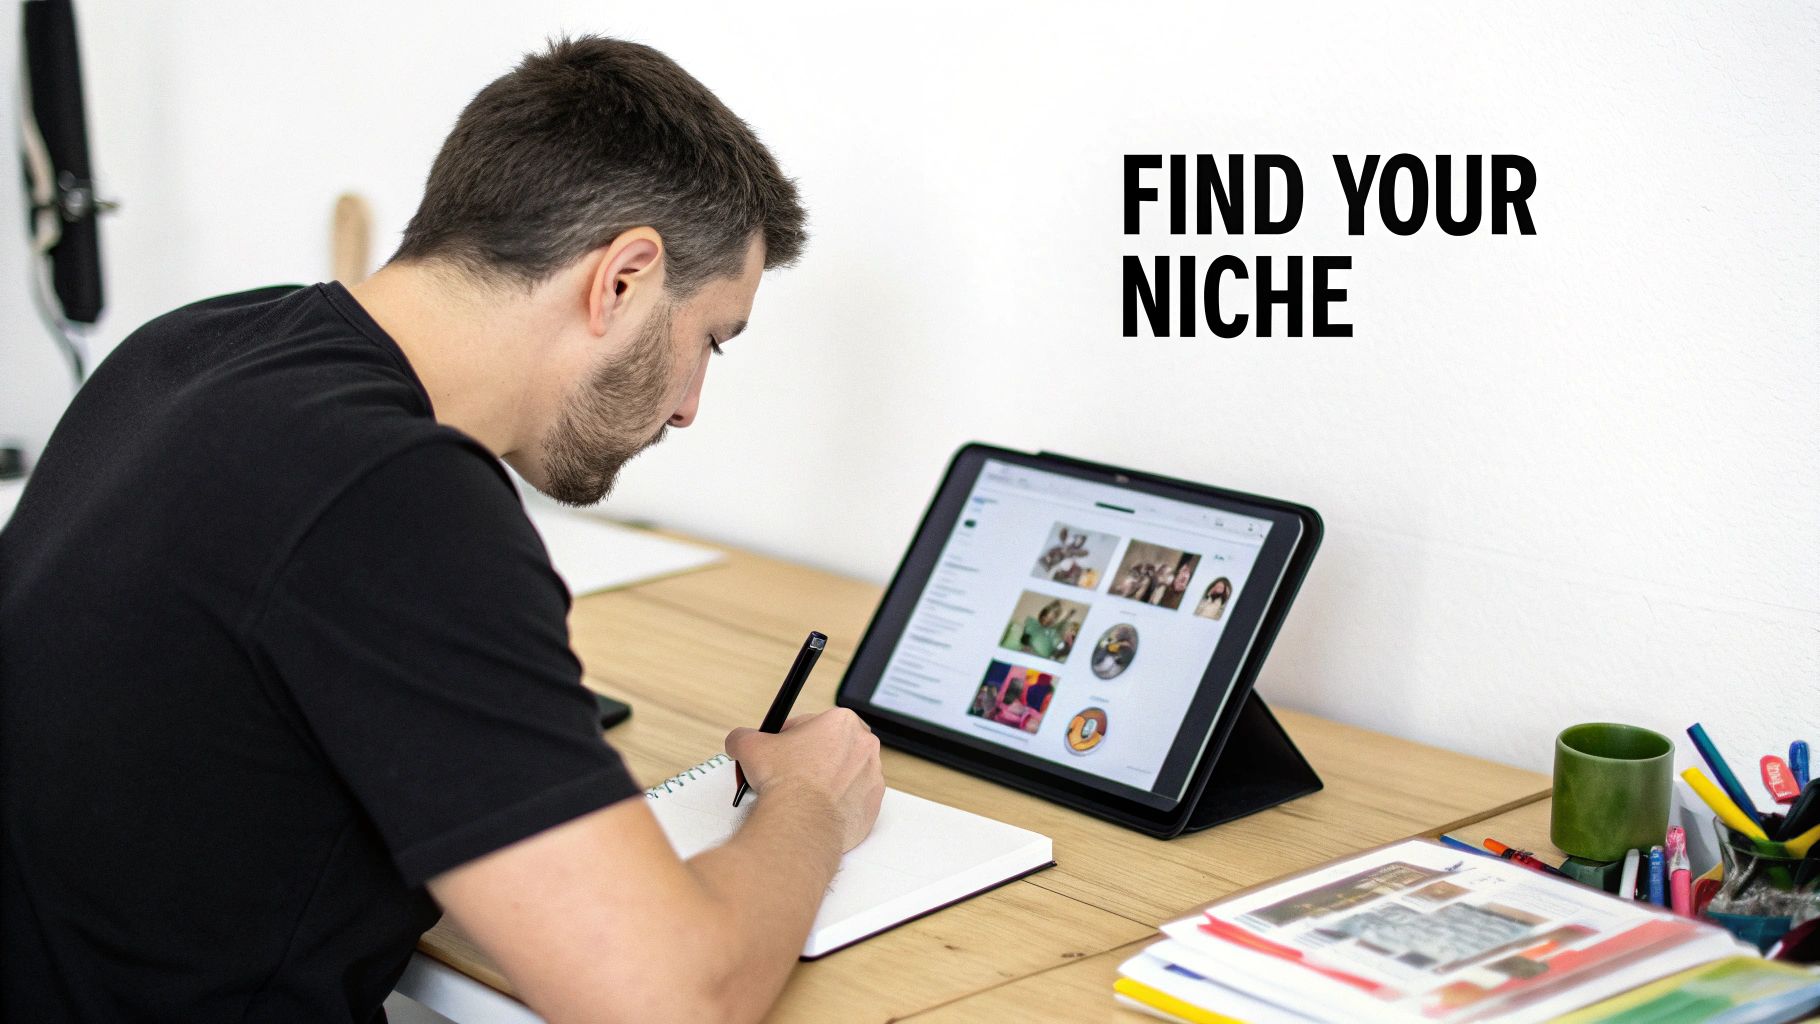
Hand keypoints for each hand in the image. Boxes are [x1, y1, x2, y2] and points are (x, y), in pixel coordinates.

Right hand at [726, 708, 883, 850]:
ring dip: (826, 781)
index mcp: (841, 721)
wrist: (801, 822)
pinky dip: (837, 804)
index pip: (811, 723)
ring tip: (803, 794)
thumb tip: (739, 740)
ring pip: (845, 774)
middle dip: (812, 758)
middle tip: (790, 772)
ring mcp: (872, 776)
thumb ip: (744, 736)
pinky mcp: (872, 805)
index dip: (791, 737)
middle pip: (832, 747)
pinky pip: (853, 800)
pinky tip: (817, 809)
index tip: (782, 750)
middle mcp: (864, 745)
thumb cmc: (785, 781)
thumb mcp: (750, 746)